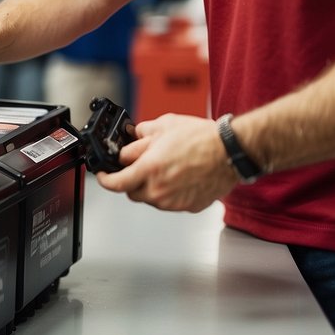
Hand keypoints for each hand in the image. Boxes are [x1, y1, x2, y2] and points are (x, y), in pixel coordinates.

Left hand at [96, 113, 238, 211]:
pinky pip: (169, 202)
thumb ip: (138, 140)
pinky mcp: (188, 207)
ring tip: (166, 168)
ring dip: (151, 186)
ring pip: (150, 198)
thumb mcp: (162, 127)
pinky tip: (179, 177)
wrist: (231, 151)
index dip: (105, 180)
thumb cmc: (202, 138)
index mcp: (150, 169)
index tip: (103, 176)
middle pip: (132, 192)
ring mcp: (174, 201)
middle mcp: (159, 189)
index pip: (116, 183)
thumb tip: (127, 149)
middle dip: (131, 179)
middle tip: (141, 166)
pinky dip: (168, 192)